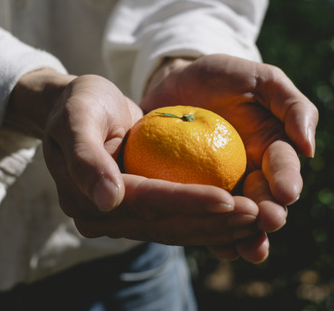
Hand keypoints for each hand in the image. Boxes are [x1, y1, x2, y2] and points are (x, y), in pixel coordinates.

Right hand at [21, 72, 263, 247]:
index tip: (229, 199)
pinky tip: (239, 213)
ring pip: (177, 228)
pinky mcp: (140, 209)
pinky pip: (178, 218)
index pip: (147, 203)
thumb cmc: (77, 104)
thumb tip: (108, 199)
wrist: (75, 109)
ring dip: (218, 227)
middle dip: (213, 223)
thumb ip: (86, 157)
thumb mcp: (76, 118)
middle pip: (167, 224)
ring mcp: (124, 217)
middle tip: (256, 216)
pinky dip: (209, 219)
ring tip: (257, 219)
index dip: (189, 203)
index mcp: (86, 201)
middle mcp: (105, 218)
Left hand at [141, 54, 318, 261]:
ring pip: (237, 219)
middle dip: (270, 215)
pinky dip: (209, 233)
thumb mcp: (261, 79)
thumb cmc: (221, 77)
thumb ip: (292, 106)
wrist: (176, 82)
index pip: (284, 168)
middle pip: (265, 201)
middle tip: (268, 221)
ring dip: (244, 236)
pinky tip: (214, 246)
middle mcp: (251, 173)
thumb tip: (310, 148)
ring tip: (245, 249)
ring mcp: (220, 186)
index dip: (287, 181)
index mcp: (271, 149)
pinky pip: (202, 216)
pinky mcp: (192, 192)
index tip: (286, 192)